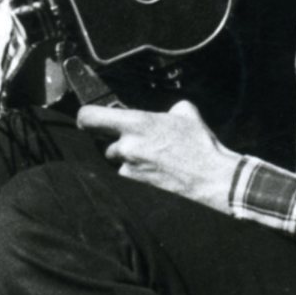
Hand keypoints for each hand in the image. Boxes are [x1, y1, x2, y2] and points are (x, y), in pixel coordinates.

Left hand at [77, 100, 240, 211]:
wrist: (210, 178)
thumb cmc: (200, 145)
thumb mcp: (186, 113)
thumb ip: (167, 109)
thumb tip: (164, 112)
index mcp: (137, 123)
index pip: (89, 117)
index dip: (85, 117)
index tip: (88, 119)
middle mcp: (127, 146)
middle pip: (104, 142)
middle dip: (116, 141)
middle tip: (137, 141)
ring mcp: (129, 168)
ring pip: (118, 159)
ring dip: (129, 157)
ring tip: (155, 157)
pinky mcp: (135, 184)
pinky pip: (128, 174)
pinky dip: (138, 172)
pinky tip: (158, 170)